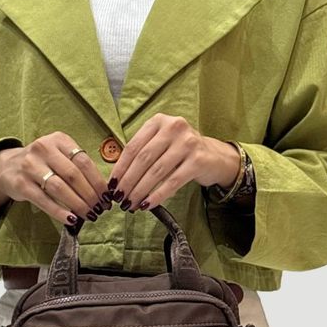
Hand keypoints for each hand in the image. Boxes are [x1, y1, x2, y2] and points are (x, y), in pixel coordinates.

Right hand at [0, 131, 112, 225]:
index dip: (98, 182)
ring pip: (60, 188)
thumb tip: (103, 191)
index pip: (84, 162)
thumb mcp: (59, 155)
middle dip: (90, 195)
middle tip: (100, 209)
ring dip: (78, 204)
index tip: (107, 197)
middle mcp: (43, 149)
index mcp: (58, 140)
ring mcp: (30, 166)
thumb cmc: (41, 163)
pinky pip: (44, 200)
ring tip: (90, 215)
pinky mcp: (21, 184)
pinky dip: (60, 212)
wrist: (7, 167)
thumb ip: (78, 166)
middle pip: (73, 175)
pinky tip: (71, 220)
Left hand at [106, 113, 240, 211]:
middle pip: (143, 159)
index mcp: (159, 121)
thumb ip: (142, 152)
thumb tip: (117, 178)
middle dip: (128, 182)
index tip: (112, 185)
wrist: (215, 157)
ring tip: (130, 204)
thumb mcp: (161, 143)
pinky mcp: (198, 161)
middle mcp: (174, 128)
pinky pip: (172, 182)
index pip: (134, 146)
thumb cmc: (180, 152)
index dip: (120, 167)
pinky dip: (157, 196)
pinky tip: (147, 205)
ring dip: (140, 191)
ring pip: (156, 172)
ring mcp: (188, 143)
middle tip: (119, 198)